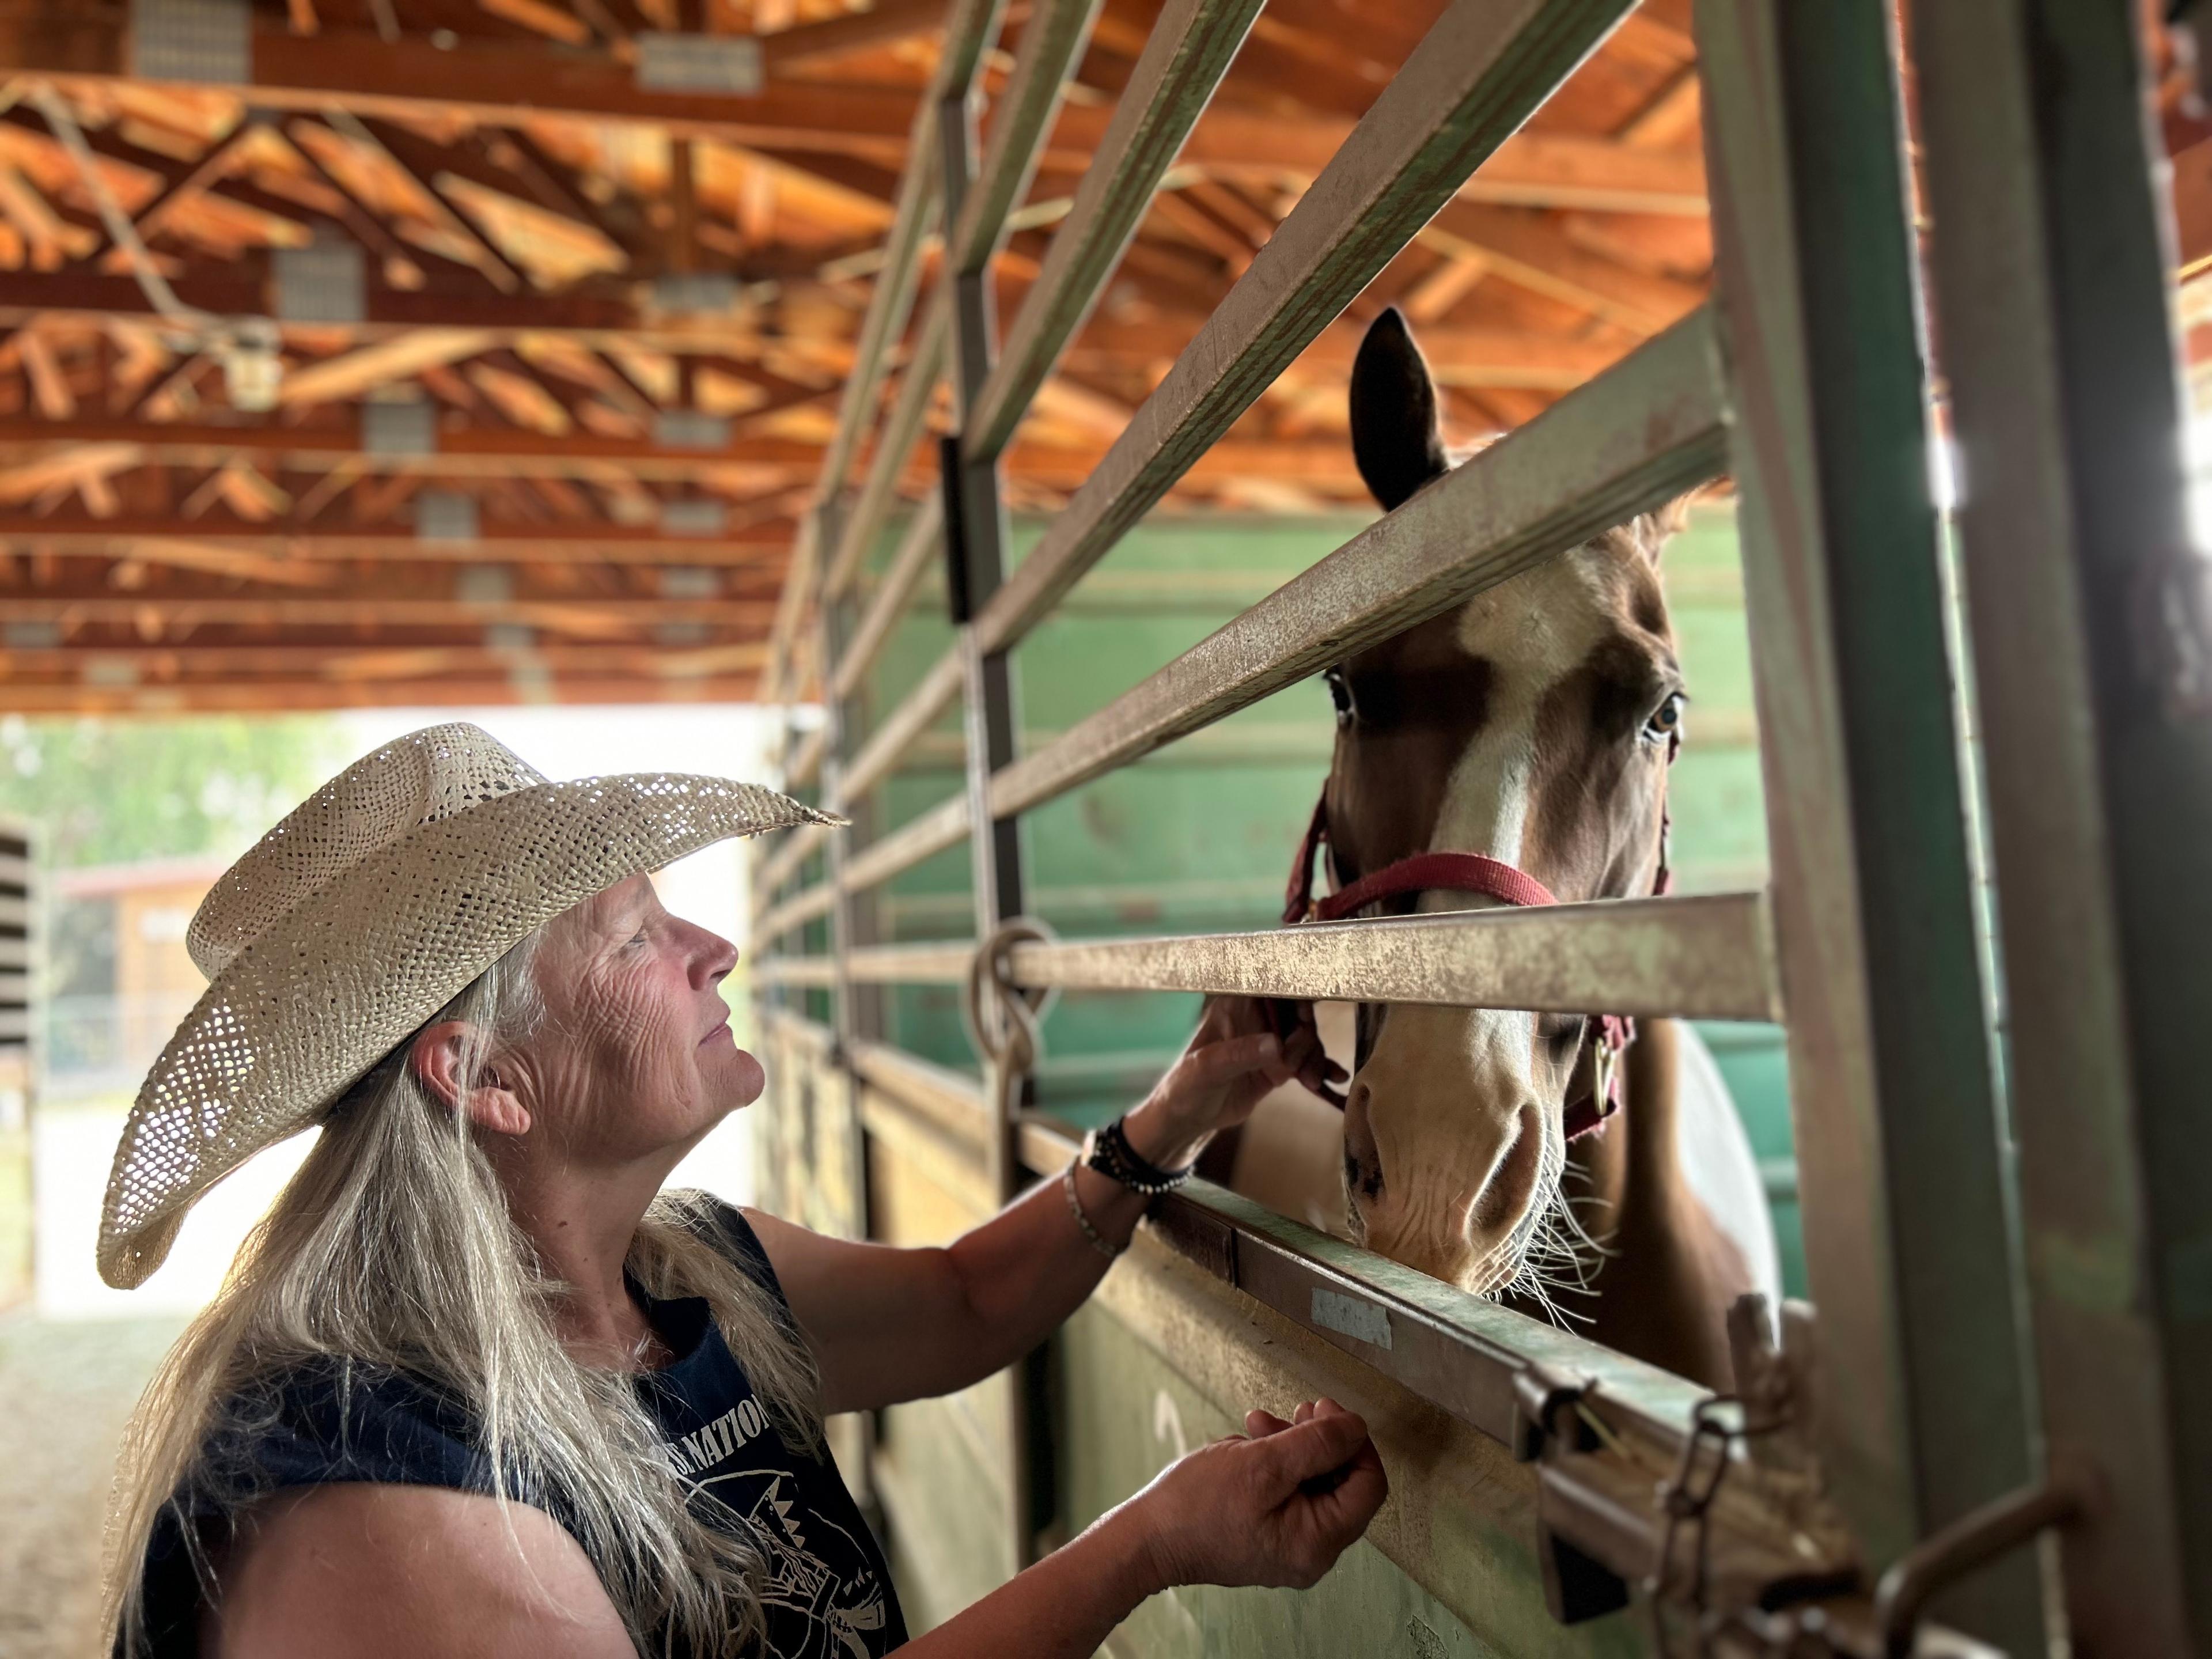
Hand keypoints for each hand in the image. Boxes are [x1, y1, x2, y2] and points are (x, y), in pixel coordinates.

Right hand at [1123, 1398, 1387, 1591]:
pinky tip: (1249, 1445)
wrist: (1147, 1538)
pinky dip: (1276, 1465)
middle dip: (1319, 1440)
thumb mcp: (1263, 1462)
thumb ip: (1318, 1444)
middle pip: (1342, 1483)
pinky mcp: (1269, 1538)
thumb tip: (1357, 1428)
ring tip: (1258, 1425)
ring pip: (1313, 1484)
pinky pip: (1290, 1495)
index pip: (1368, 1486)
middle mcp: (1311, 1553)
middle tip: (1296, 1411)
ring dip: (1293, 1446)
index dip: (1354, 1441)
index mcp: (1318, 1542)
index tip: (1328, 1411)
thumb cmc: (1197, 1506)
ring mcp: (1289, 1548)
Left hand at [1125, 997, 1346, 1165]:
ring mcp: (1267, 1042)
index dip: (1293, 991)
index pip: (1268, 986)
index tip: (1306, 1012)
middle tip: (1301, 1062)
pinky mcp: (1277, 1066)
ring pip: (1305, 1038)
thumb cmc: (1185, 1087)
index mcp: (1233, 1006)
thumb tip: (1277, 1044)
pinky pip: (1306, 1061)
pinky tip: (1334, 1079)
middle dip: (1306, 1036)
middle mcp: (1254, 1019)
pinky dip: (1321, 1067)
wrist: (1187, 1120)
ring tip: (1312, 1081)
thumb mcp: (1205, 1069)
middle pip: (1295, 1012)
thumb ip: (1239, 1054)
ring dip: (1314, 1057)